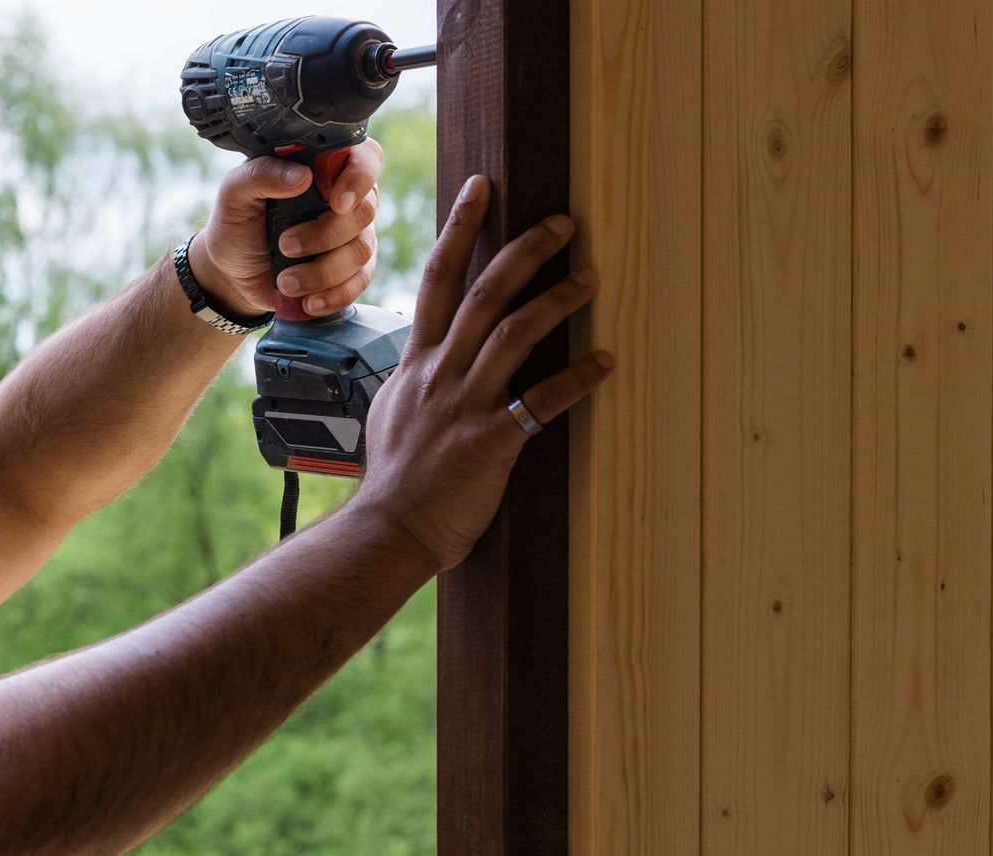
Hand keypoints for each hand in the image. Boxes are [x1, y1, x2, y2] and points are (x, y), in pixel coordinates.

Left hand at [190, 139, 383, 318]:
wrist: (232, 275)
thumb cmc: (236, 226)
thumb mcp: (234, 194)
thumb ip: (261, 174)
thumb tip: (302, 176)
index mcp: (321, 168)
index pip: (364, 157)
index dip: (359, 177)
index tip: (336, 202)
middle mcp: (343, 198)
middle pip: (364, 211)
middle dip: (325, 235)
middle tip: (284, 245)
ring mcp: (351, 235)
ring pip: (360, 250)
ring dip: (322, 272)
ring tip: (285, 281)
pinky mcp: (350, 270)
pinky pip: (359, 283)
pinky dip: (333, 295)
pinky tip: (308, 301)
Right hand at [352, 175, 613, 573]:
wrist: (387, 530)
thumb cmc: (393, 481)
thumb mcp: (390, 415)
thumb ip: (412, 381)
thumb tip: (420, 361)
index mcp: (416, 363)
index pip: (437, 280)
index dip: (460, 229)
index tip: (482, 188)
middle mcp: (440, 374)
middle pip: (483, 293)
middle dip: (525, 249)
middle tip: (563, 221)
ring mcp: (464, 406)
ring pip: (513, 335)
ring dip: (557, 301)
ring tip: (591, 279)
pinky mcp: (490, 442)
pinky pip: (542, 402)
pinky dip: (577, 380)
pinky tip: (605, 362)